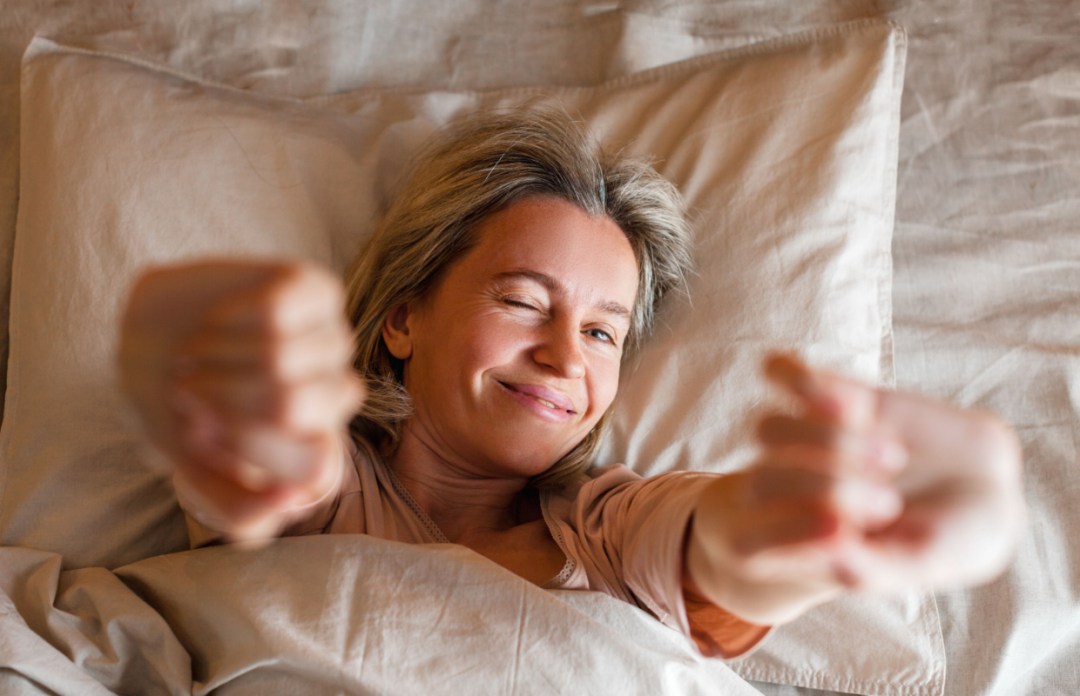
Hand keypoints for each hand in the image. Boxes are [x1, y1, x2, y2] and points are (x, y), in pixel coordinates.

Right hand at [118, 260, 365, 543]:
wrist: (154, 340)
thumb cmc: (180, 413)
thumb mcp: (194, 475)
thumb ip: (241, 513)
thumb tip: (293, 501)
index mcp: (320, 453)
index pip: (314, 470)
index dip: (243, 449)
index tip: (203, 434)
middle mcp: (337, 400)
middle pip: (288, 406)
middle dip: (219, 397)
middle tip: (189, 389)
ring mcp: (334, 344)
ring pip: (280, 357)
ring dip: (216, 356)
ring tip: (195, 354)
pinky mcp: (320, 291)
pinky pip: (279, 308)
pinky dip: (229, 318)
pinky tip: (215, 322)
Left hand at [687, 353, 1023, 623]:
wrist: (988, 488)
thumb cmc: (950, 541)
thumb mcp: (920, 565)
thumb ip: (869, 566)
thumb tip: (826, 545)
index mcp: (797, 544)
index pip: (748, 545)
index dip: (785, 535)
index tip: (844, 533)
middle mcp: (790, 492)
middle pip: (762, 481)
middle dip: (825, 490)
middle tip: (890, 504)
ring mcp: (804, 440)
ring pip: (770, 429)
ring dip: (830, 443)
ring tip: (893, 457)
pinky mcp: (830, 394)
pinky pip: (782, 372)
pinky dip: (801, 380)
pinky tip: (853, 402)